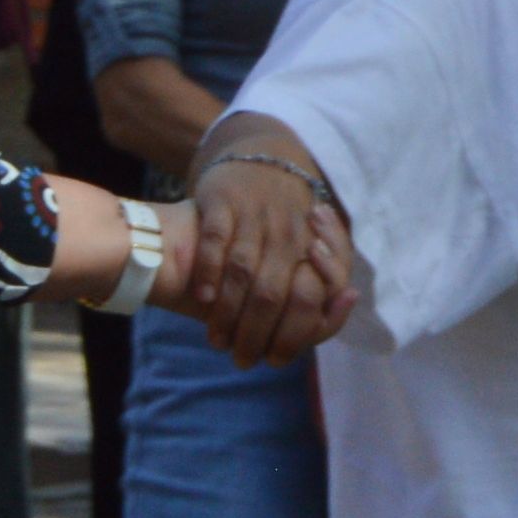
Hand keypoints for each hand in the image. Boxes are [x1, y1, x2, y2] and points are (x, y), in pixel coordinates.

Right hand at [175, 150, 360, 363]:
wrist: (259, 158)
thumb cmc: (282, 223)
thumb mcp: (307, 250)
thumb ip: (315, 290)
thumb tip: (315, 335)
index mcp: (314, 245)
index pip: (313, 297)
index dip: (294, 333)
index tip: (275, 357)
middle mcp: (288, 229)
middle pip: (273, 293)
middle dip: (255, 334)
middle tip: (241, 359)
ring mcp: (255, 213)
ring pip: (243, 272)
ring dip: (228, 312)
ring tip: (217, 340)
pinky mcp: (223, 199)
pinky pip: (215, 240)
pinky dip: (208, 272)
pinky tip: (202, 299)